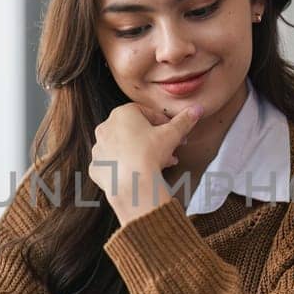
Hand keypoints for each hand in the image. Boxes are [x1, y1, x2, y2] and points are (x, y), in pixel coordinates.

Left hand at [88, 103, 200, 223]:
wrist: (132, 184)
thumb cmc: (150, 154)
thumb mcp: (172, 134)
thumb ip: (184, 120)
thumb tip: (197, 109)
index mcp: (122, 113)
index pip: (146, 113)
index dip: (163, 124)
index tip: (174, 134)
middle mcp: (106, 127)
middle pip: (135, 131)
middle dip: (154, 141)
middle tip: (170, 152)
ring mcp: (99, 148)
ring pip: (124, 148)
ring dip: (141, 154)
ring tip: (160, 165)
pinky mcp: (96, 167)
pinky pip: (113, 165)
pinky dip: (125, 168)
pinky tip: (139, 174)